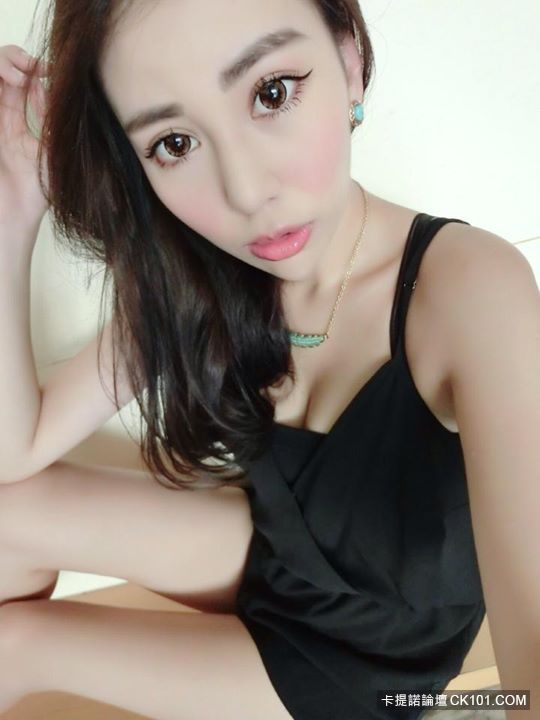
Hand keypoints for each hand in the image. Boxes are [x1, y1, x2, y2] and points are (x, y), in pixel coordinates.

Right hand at [0, 45, 50, 237]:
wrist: (15, 216)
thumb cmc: (39, 192)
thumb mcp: (55, 151)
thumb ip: (53, 121)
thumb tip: (52, 87)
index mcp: (20, 126)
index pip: (22, 84)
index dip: (33, 69)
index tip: (48, 71)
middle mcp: (1, 121)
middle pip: (2, 73)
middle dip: (14, 59)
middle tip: (29, 67)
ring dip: (2, 65)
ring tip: (17, 73)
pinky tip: (8, 80)